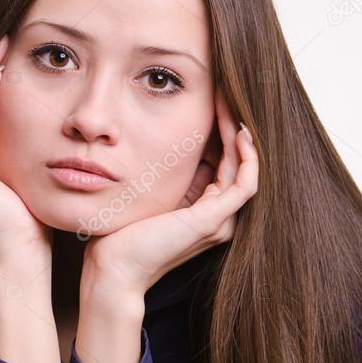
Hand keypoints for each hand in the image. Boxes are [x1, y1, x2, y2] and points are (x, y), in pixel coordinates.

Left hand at [82, 87, 258, 296]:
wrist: (114, 269)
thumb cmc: (121, 234)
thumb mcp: (148, 193)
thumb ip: (164, 174)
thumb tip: (164, 141)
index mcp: (204, 212)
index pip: (223, 164)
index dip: (221, 132)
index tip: (213, 101)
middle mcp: (218, 218)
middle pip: (238, 163)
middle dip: (232, 126)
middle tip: (227, 94)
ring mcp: (219, 221)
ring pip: (246, 169)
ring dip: (241, 135)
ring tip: (232, 104)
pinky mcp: (214, 220)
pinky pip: (246, 183)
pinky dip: (247, 157)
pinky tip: (238, 132)